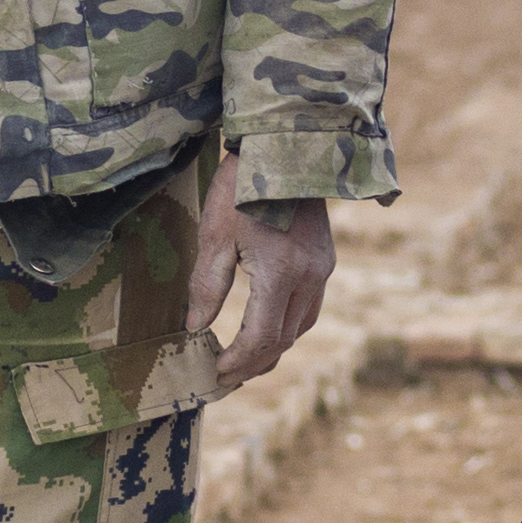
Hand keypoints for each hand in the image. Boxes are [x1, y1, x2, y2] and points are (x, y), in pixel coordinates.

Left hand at [189, 158, 334, 385]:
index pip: (261, 338)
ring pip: (301, 327)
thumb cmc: (242, 186)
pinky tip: (267, 326)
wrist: (284, 146)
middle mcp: (310, 277)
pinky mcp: (325, 259)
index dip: (237, 361)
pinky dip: (287, 325)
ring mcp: (322, 268)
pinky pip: (309, 307)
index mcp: (281, 274)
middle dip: (253, 363)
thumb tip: (196, 328)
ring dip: (273, 348)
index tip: (215, 372)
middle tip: (225, 376)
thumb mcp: (215, 234)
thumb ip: (207, 286)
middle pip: (284, 339)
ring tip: (244, 360)